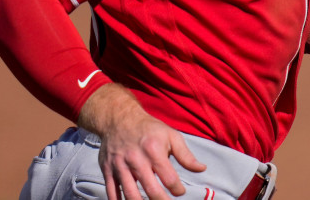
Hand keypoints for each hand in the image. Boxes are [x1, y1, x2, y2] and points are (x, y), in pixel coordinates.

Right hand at [78, 84, 206, 199]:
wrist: (119, 118)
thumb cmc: (149, 129)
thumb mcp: (171, 136)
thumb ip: (186, 155)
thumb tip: (202, 169)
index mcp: (154, 151)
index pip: (170, 179)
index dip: (178, 190)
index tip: (180, 191)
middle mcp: (136, 159)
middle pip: (152, 191)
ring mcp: (120, 166)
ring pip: (131, 195)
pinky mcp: (108, 170)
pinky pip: (112, 192)